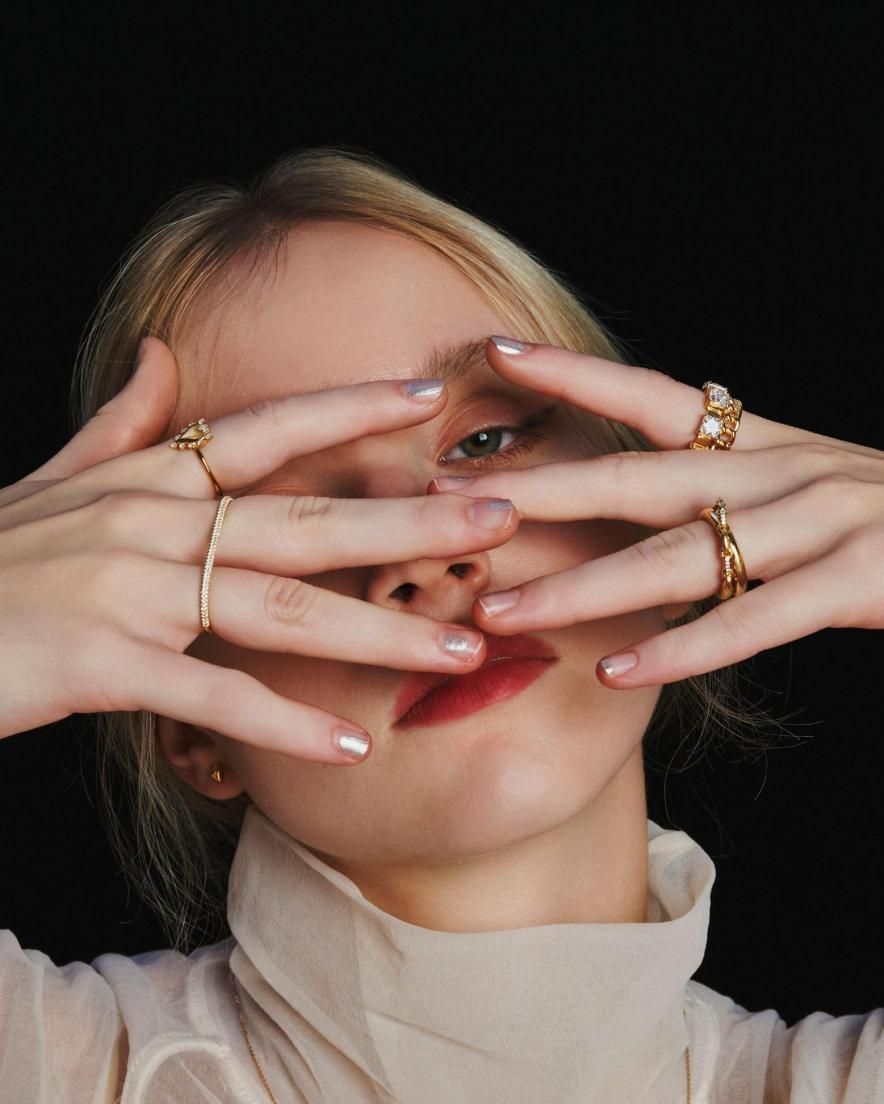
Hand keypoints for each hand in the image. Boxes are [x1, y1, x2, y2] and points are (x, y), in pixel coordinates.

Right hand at [0, 338, 517, 758]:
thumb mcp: (54, 478)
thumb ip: (120, 422)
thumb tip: (161, 352)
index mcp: (146, 477)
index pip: (264, 428)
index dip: (346, 407)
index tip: (425, 394)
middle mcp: (148, 521)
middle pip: (302, 518)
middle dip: (408, 521)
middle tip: (499, 518)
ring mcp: (126, 591)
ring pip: (277, 609)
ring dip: (377, 632)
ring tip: (461, 651)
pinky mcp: (100, 664)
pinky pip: (212, 697)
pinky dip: (285, 726)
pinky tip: (354, 748)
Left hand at [428, 338, 883, 687]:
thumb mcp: (801, 479)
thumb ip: (721, 489)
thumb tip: (625, 512)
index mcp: (760, 439)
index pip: (646, 396)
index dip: (570, 373)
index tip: (493, 353)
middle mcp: (781, 468)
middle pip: (636, 477)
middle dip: (538, 491)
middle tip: (447, 500)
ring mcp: (822, 522)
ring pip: (681, 556)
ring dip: (585, 586)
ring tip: (504, 608)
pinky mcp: (861, 581)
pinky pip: (756, 621)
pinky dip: (685, 650)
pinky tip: (622, 674)